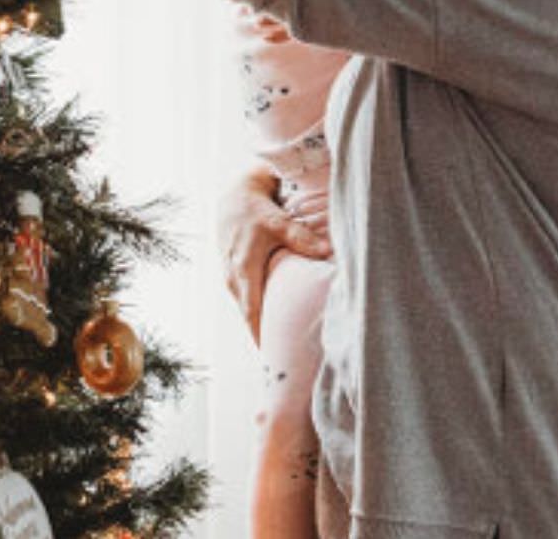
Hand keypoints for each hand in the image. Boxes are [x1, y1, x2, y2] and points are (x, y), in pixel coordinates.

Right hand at [218, 167, 329, 344]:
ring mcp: (230, 276)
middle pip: (249, 316)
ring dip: (260, 324)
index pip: (252, 313)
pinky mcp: (233, 273)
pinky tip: (271, 319)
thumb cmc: (255, 210)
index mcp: (243, 270)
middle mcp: (233, 278)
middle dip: (264, 337)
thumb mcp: (278, 222)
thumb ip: (301, 238)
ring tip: (279, 345)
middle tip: (283, 360)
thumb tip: (327, 250)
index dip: (261, 336)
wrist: (232, 196)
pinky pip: (245, 299)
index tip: (273, 357)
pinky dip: (256, 310)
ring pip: (247, 308)